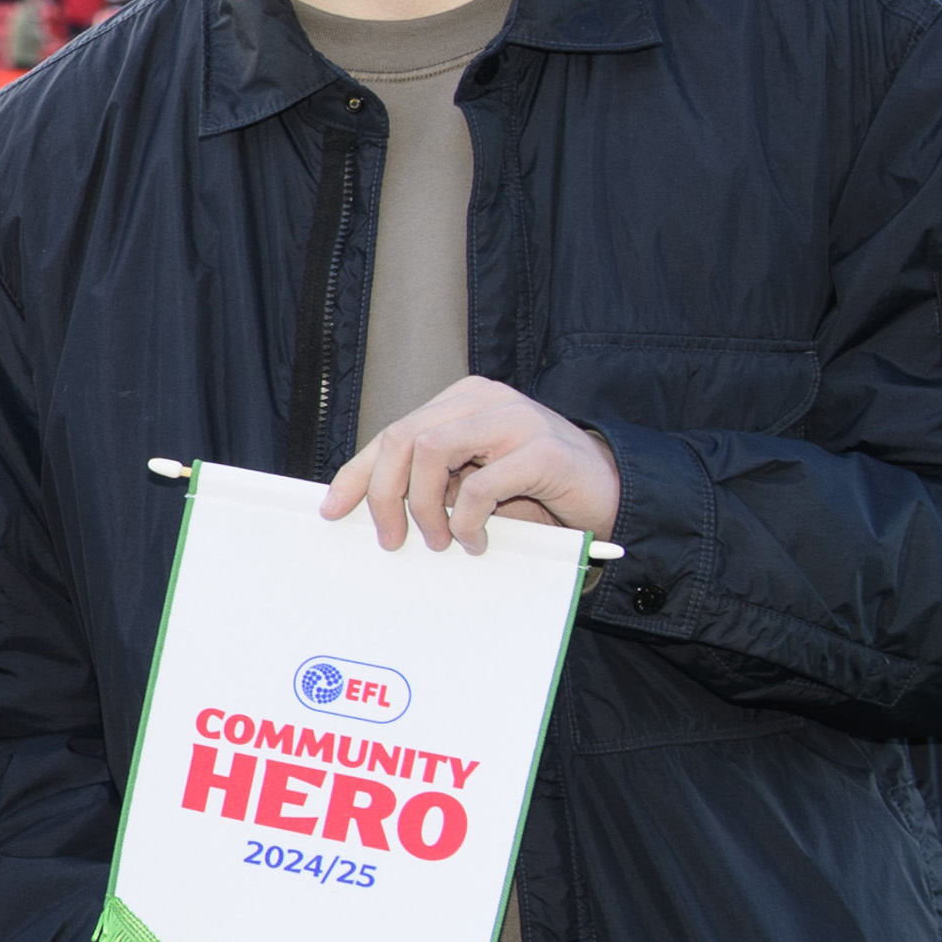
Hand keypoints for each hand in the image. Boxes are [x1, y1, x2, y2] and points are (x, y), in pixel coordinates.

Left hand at [325, 375, 617, 551]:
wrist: (610, 493)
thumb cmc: (535, 491)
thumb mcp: (471, 484)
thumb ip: (430, 485)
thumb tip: (371, 512)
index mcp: (460, 403)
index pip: (391, 434)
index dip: (356, 474)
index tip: (331, 510)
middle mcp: (484, 401)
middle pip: (402, 438)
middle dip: (384, 495)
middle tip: (392, 539)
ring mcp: (516, 419)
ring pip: (431, 451)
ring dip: (425, 506)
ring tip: (439, 539)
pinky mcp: (544, 450)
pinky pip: (481, 486)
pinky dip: (467, 521)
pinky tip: (477, 539)